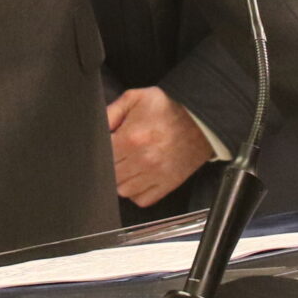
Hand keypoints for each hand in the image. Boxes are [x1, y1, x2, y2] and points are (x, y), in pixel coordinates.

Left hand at [106, 87, 217, 206]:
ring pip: (123, 191)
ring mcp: (155, 175)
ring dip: (121, 180)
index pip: (101, 155)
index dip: (101, 150)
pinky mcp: (167, 184)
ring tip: (127, 166)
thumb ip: (111, 112)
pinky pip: (142, 200)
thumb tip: (96, 127)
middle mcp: (142, 160)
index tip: (109, 144)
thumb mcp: (136, 98)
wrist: (201, 120)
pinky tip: (138, 178)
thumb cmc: (169, 108)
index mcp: (131, 138)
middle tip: (118, 154)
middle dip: (110, 164)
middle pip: (110, 175)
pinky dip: (137, 193)